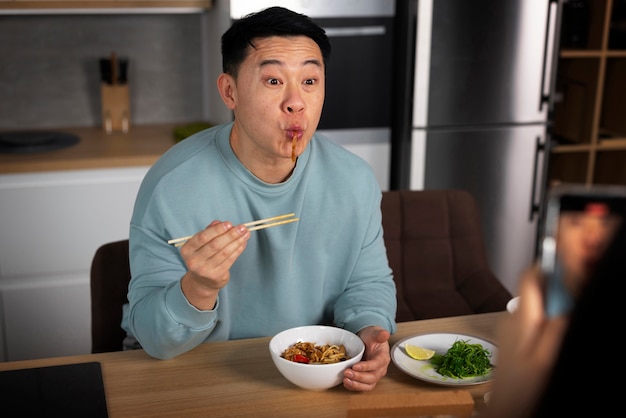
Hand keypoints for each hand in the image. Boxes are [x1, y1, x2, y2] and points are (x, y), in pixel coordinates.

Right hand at [179, 220, 249, 309]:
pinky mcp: (216, 275)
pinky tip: (243, 243)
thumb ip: (209, 231)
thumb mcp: (201, 243)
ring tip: (246, 234)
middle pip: (215, 245)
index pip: (203, 237)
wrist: (202, 280)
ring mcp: (204, 269)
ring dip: (237, 241)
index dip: (217, 230)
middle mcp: (194, 260)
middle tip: (242, 228)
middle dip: (231, 235)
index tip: (229, 224)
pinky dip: (238, 250)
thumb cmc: (203, 256)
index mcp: (187, 249)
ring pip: (224, 252)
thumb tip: (219, 222)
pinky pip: (230, 260)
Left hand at [343, 326, 390, 391]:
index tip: (355, 366)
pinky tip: (346, 383)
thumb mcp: (375, 333)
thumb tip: (385, 334)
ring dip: (356, 385)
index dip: (366, 367)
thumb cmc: (372, 337)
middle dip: (359, 377)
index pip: (377, 364)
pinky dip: (354, 387)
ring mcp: (374, 375)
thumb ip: (380, 334)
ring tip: (345, 380)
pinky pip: (363, 386)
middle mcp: (380, 369)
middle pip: (372, 377)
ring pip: (368, 385)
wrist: (367, 340)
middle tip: (346, 372)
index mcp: (383, 358)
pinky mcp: (367, 379)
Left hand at [485, 264, 568, 417]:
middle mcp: (511, 317)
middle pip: (534, 290)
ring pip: (534, 306)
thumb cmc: (522, 387)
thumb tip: (566, 305)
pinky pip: (530, 320)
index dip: (546, 266)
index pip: (528, 277)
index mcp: (521, 318)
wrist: (505, 407)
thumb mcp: (547, 357)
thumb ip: (556, 328)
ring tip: (560, 329)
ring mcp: (509, 327)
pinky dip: (543, 323)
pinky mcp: (511, 337)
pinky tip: (550, 342)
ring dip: (550, 309)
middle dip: (555, 292)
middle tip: (570, 306)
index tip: (565, 266)